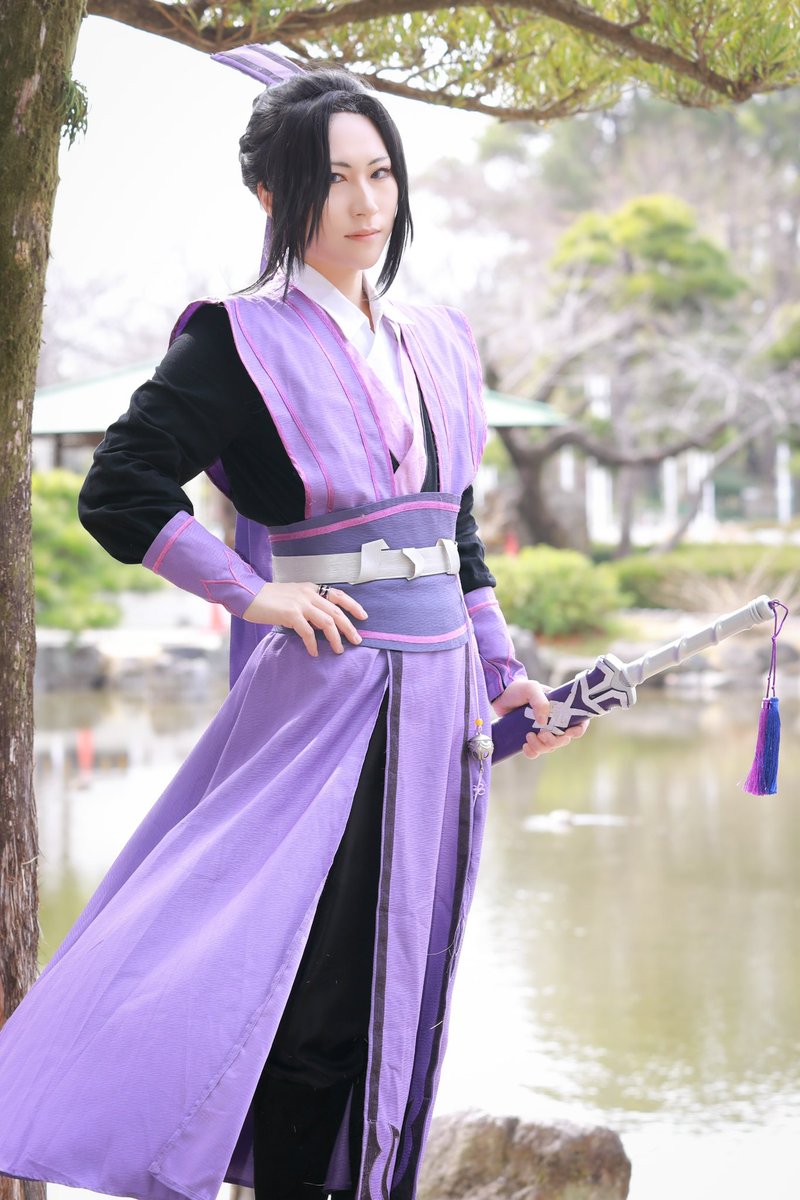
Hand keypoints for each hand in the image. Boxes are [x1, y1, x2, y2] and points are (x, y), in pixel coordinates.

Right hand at [242, 582, 367, 656]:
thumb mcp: (293, 597)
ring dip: (335, 638)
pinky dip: (313, 644)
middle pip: (336, 611)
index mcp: (311, 588)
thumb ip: (308, 606)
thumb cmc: (268, 599)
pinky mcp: (290, 614)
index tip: (363, 616)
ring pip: (327, 622)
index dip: (353, 606)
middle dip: (349, 627)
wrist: (248, 594)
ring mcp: (300, 603)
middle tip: (357, 640)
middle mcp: (309, 594)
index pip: (338, 595)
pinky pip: (307, 632)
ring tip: (339, 650)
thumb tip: (322, 625)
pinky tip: (314, 652)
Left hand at [491, 677, 588, 759]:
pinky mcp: (531, 738)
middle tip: (541, 734)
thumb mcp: (531, 688)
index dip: (578, 730)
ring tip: (528, 736)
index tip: (569, 733)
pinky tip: (524, 747)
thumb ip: (540, 701)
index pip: (578, 721)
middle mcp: (554, 721)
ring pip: (550, 747)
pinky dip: (532, 753)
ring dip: (541, 746)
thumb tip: (544, 722)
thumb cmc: (519, 689)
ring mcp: (542, 731)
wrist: (500, 696)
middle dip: (554, 741)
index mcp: (560, 708)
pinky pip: (536, 752)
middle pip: (563, 739)